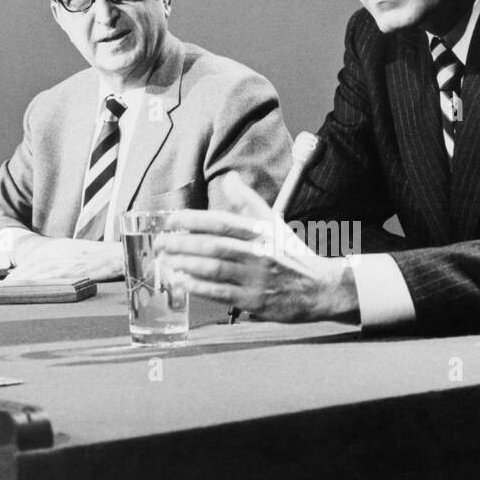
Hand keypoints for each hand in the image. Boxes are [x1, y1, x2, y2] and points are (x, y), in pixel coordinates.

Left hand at [6, 238, 122, 282]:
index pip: (32, 261)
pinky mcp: (73, 270)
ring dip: (21, 282)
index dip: (16, 273)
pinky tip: (29, 291)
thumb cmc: (99, 257)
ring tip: (7, 292)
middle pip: (30, 266)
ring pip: (37, 272)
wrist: (117, 255)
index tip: (4, 283)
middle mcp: (58, 252)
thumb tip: (45, 274)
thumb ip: (59, 262)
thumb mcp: (75, 253)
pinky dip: (38, 284)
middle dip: (14, 279)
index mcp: (57, 248)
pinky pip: (51, 278)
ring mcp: (65, 261)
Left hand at [156, 173, 358, 322]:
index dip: (192, 220)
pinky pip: (220, 293)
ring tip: (165, 262)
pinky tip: (182, 282)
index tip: (170, 220)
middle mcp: (258, 253)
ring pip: (213, 269)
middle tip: (160, 243)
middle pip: (213, 245)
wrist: (320, 288)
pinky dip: (198, 287)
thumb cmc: (292, 255)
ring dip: (185, 265)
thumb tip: (230, 177)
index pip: (221, 222)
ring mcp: (256, 278)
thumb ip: (248, 201)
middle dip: (181, 244)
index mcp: (260, 232)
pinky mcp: (255, 301)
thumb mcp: (273, 223)